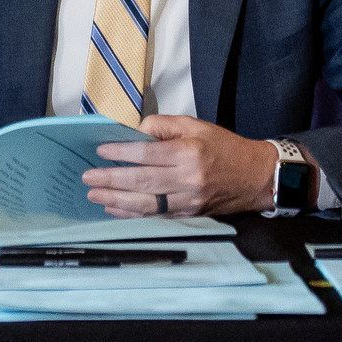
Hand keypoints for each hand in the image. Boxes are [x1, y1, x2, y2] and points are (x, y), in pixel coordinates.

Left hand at [83, 115, 278, 218]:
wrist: (254, 177)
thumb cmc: (223, 147)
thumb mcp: (195, 125)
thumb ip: (163, 125)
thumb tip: (135, 133)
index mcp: (188, 152)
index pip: (147, 153)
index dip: (121, 153)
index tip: (101, 151)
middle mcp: (187, 179)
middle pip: (141, 181)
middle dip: (110, 180)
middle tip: (87, 177)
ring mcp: (188, 201)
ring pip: (145, 204)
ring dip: (116, 200)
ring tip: (94, 195)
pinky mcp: (188, 215)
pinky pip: (155, 216)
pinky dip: (132, 214)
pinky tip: (115, 209)